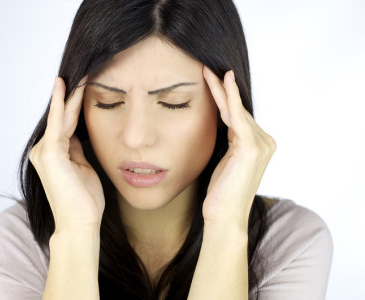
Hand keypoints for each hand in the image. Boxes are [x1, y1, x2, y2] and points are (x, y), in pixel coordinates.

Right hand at [29, 77, 104, 232]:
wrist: (80, 223)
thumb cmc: (84, 201)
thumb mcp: (83, 168)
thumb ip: (77, 149)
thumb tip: (78, 134)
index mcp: (53, 155)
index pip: (65, 124)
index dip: (74, 105)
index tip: (82, 86)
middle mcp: (43, 151)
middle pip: (62, 117)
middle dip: (72, 95)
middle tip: (83, 71)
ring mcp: (44, 151)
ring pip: (62, 117)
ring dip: (72, 95)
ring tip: (82, 73)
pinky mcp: (51, 153)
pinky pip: (59, 122)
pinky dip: (63, 103)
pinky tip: (67, 86)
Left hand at [202, 67, 275, 228]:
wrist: (224, 216)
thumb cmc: (221, 192)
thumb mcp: (226, 161)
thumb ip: (230, 141)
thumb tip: (221, 122)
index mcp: (259, 144)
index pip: (238, 116)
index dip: (225, 98)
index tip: (211, 80)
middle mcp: (265, 141)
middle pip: (238, 109)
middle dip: (222, 89)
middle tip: (207, 69)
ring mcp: (261, 143)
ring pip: (236, 110)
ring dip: (221, 89)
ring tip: (207, 71)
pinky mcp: (251, 146)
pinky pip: (237, 116)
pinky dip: (230, 97)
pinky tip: (223, 81)